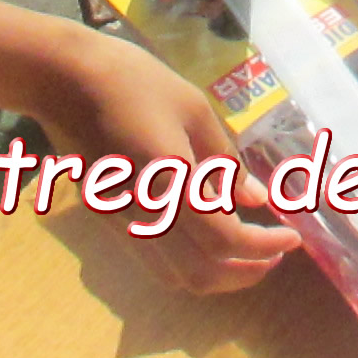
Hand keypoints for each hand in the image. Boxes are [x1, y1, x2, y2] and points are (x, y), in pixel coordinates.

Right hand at [41, 31, 300, 291]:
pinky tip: (207, 240)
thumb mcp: (194, 109)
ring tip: (246, 253)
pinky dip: (188, 265)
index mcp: (171, 180)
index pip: (224, 239)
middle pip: (201, 274)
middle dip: (246, 272)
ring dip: (217, 276)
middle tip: (273, 253)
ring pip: (175, 276)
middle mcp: (145, 212)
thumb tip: (255, 199)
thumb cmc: (135, 81)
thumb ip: (225, 161)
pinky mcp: (108, 220)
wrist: (65, 80)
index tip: (292, 237)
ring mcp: (122, 221)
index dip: (263, 246)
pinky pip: (153, 261)